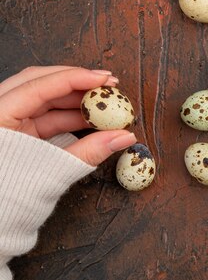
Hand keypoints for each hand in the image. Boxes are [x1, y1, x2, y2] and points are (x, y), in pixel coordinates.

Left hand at [0, 66, 136, 165]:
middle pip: (41, 82)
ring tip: (105, 107)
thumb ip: (90, 151)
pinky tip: (91, 120)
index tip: (104, 79)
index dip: (75, 78)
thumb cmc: (9, 201)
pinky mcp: (15, 133)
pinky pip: (44, 115)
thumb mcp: (52, 172)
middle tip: (108, 85)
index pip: (40, 85)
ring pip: (44, 97)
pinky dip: (69, 116)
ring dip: (76, 100)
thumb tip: (124, 136)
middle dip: (77, 82)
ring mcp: (6, 122)